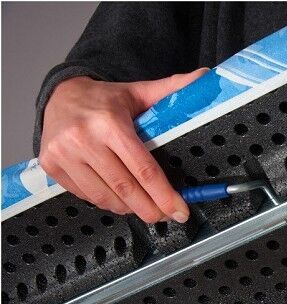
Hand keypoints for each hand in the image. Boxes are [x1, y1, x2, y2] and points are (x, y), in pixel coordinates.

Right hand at [39, 70, 206, 222]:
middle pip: (126, 189)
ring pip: (105, 198)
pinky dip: (106, 201)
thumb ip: (173, 89)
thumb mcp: (139, 92)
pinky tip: (119, 196)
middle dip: (151, 209)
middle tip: (167, 215)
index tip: (180, 209)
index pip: (144, 169)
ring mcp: (64, 154)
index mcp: (110, 123)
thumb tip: (207, 78)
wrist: (59, 95)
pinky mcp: (52, 165)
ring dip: (129, 208)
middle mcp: (83, 139)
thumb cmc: (104, 100)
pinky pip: (86, 195)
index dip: (165, 195)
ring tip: (144, 205)